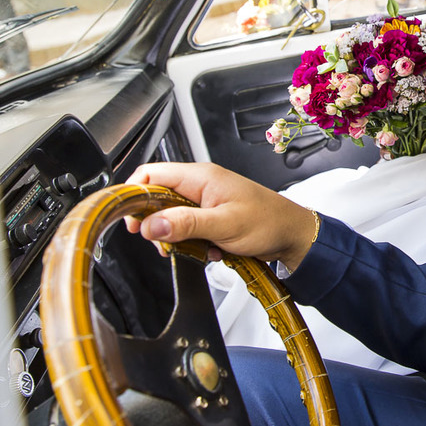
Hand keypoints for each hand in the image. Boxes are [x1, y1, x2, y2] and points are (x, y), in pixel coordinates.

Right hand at [126, 162, 318, 267]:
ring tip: (193, 249)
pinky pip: (187, 230)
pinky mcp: (211, 218)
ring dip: (176, 238)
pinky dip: (192, 243)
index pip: (152, 174)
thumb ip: (185, 224)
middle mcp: (200, 185)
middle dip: (156, 223)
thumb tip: (151, 225)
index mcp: (201, 177)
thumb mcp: (224, 224)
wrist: (294, 236)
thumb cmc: (269, 222)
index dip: (135, 195)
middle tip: (163, 243)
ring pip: (171, 217)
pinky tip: (209, 251)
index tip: (132, 221)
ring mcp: (206, 202)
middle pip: (157, 198)